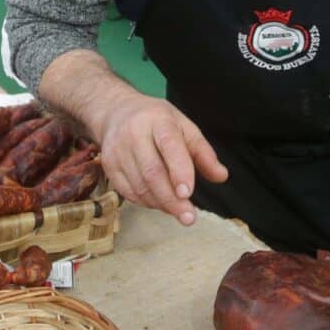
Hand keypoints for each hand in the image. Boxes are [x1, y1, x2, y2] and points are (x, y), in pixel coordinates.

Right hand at [93, 92, 228, 223]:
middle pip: (152, 172)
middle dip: (172, 199)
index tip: (188, 194)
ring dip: (161, 204)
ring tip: (178, 210)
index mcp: (158, 120)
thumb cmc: (157, 122)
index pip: (169, 146)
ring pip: (140, 186)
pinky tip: (159, 202)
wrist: (116, 112)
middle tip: (189, 218)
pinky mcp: (108, 165)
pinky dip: (146, 202)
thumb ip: (203, 153)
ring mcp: (118, 150)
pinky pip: (128, 192)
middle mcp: (134, 133)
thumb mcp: (184, 127)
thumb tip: (221, 176)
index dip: (179, 171)